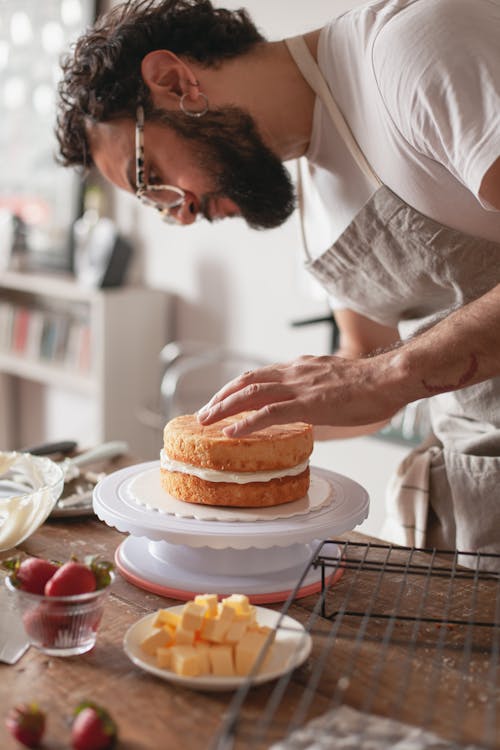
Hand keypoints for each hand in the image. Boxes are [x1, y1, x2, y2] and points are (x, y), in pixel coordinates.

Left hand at [197, 354, 402, 436]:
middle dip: (222, 397)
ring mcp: (300, 387)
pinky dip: (246, 423)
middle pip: (247, 381)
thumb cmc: (371, 385)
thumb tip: (309, 407)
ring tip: (207, 421)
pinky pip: (270, 413)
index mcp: (300, 368)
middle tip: (204, 413)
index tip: (222, 400)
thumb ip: (316, 391)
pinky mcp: (309, 403)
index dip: (237, 388)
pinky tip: (232, 433)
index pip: (260, 375)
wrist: (389, 378)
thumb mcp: (335, 382)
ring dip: (224, 408)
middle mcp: (294, 373)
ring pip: (251, 394)